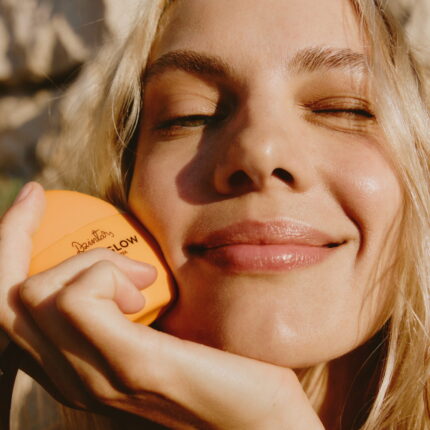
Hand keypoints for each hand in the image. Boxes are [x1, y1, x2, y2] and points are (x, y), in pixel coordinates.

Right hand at [0, 182, 323, 428]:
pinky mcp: (131, 364)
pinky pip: (78, 300)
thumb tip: (128, 262)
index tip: (33, 199)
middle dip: (17, 234)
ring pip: (35, 296)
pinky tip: (147, 285)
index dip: (8, 245)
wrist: (262, 419)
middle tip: (45, 200)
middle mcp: (70, 378)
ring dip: (88, 262)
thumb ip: (128, 307)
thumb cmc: (219, 367)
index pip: (8, 308)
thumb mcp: (159, 329)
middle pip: (7, 300)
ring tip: (139, 274)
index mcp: (73, 368)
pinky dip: (106, 273)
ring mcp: (95, 376)